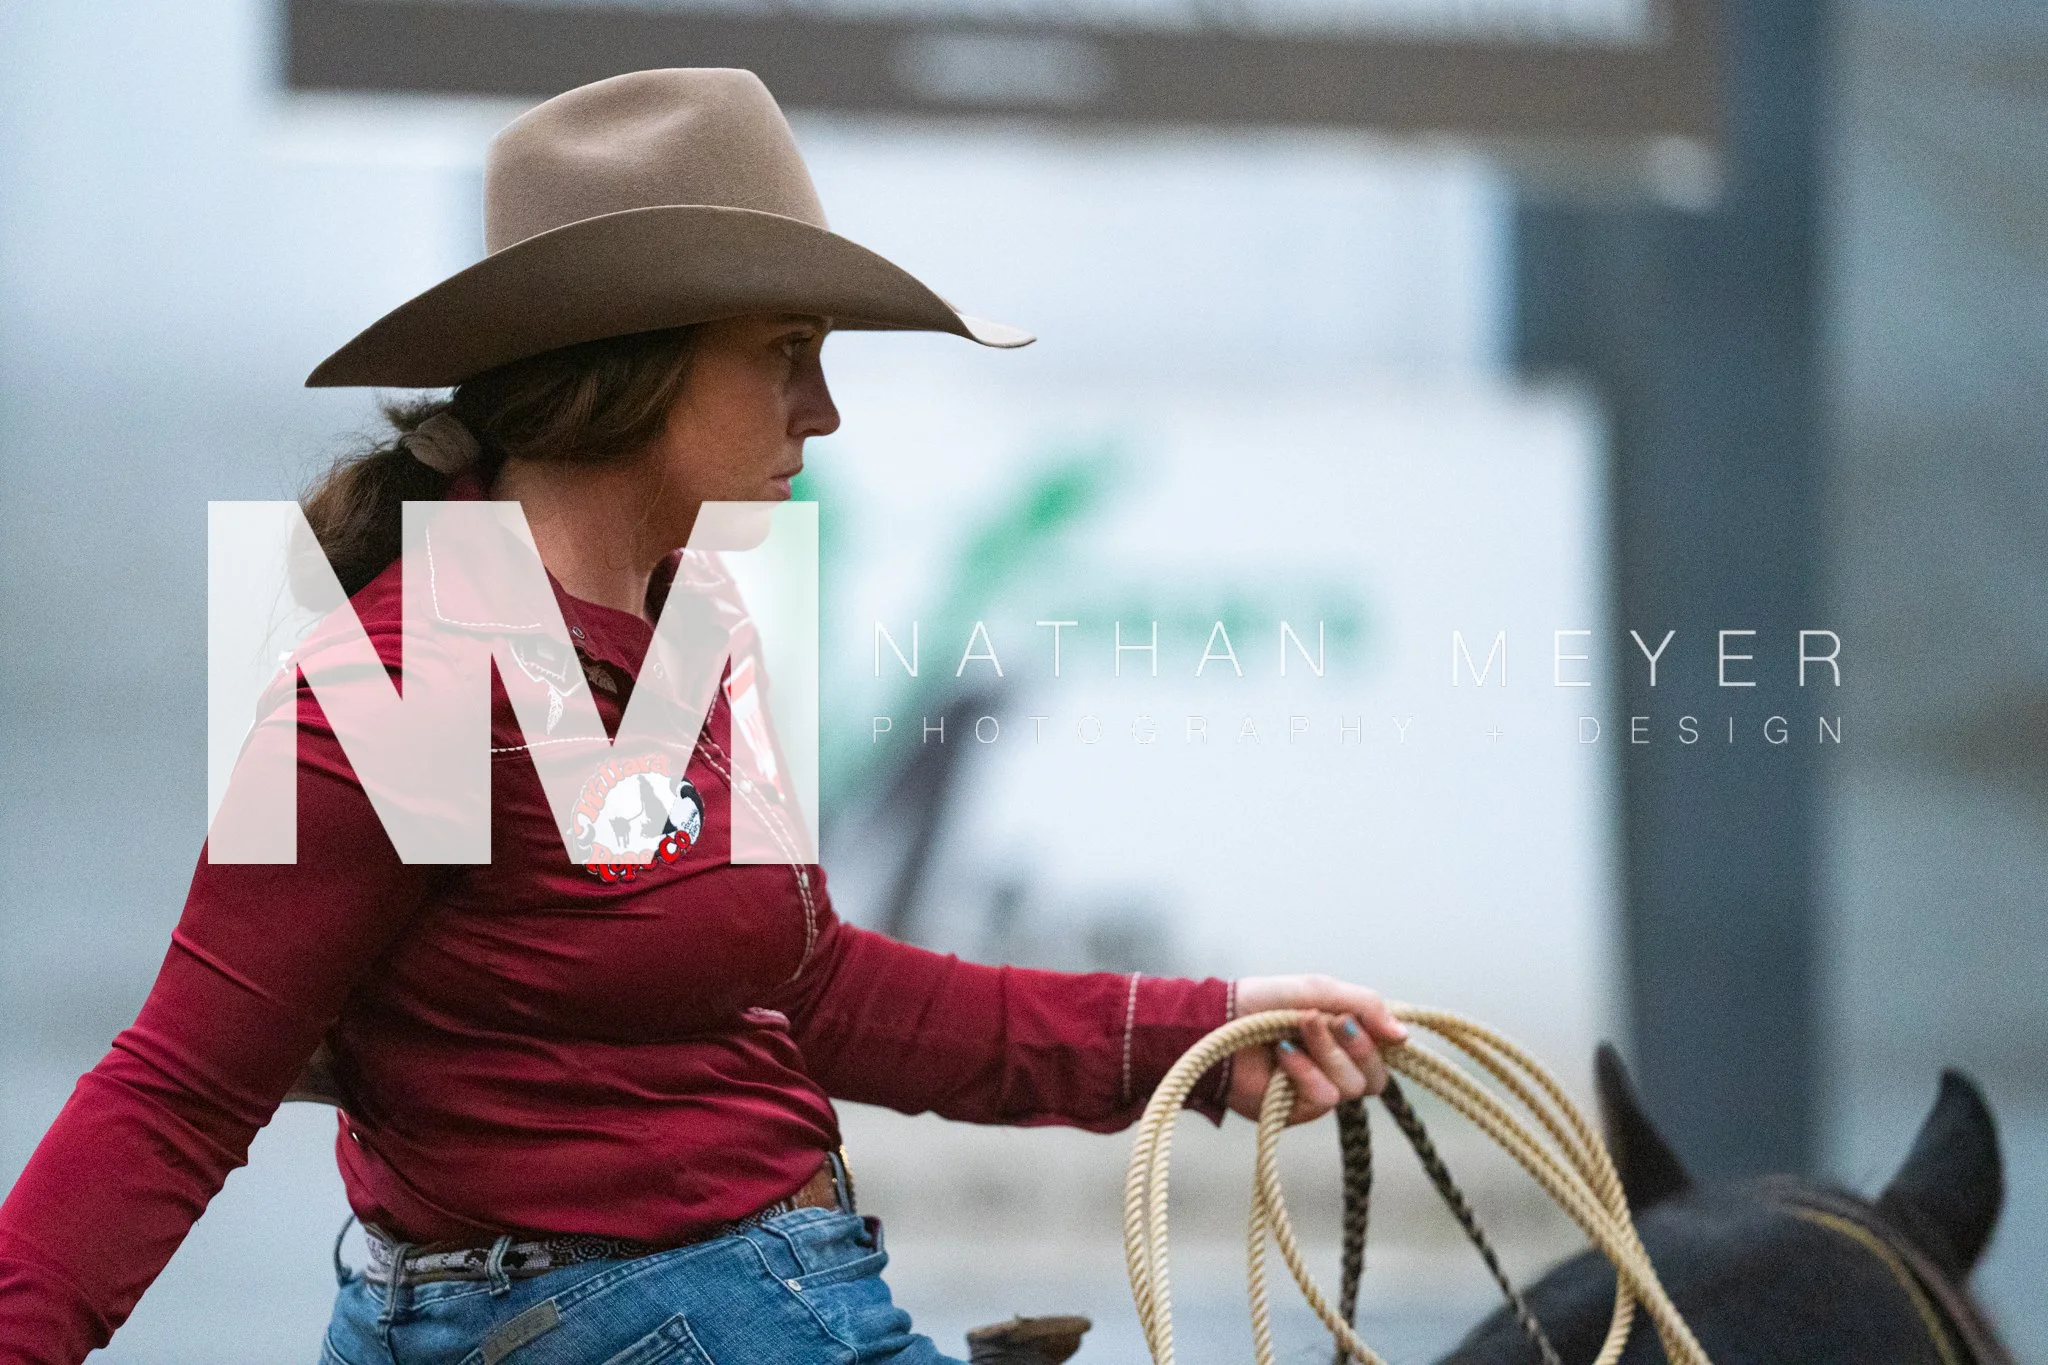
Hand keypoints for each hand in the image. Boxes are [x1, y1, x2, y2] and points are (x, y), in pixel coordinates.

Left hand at [1225, 975, 1408, 1124]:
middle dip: (1355, 1044)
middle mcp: (1339, 1066)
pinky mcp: (1299, 1109)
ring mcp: (1320, 1089)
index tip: (1358, 1017)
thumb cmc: (1264, 1001)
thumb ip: (1366, 1005)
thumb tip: (1403, 1036)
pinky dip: (1304, 1071)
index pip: (1387, 1050)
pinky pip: (1324, 1098)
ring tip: (1296, 1030)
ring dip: (1325, 1052)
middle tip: (1327, 1020)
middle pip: (1377, 1075)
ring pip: (1352, 1086)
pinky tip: (1281, 1055)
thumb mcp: (1319, 990)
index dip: (1382, 1037)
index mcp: (1348, 1037)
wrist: (1218, 1020)